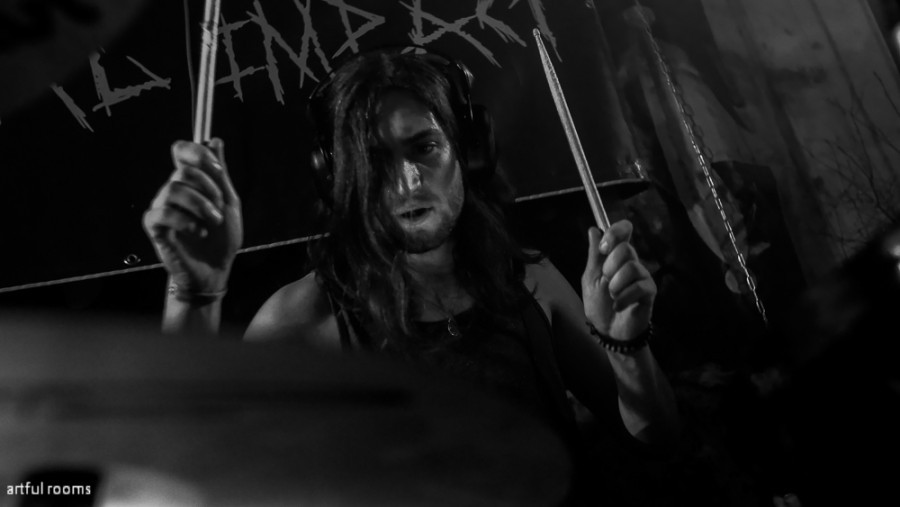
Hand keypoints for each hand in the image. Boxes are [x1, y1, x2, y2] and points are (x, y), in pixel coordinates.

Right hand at [143, 138, 242, 294]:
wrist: (216, 270)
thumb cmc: (223, 238)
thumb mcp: (229, 202)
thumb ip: (221, 174)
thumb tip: (215, 140)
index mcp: (191, 181)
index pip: (182, 150)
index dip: (198, 154)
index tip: (218, 172)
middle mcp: (173, 190)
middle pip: (182, 171)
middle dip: (208, 189)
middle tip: (219, 209)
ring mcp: (163, 207)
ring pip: (173, 189)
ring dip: (200, 206)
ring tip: (213, 223)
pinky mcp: (155, 227)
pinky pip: (162, 213)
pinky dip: (185, 221)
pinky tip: (199, 232)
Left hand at [581, 220, 654, 341]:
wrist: (608, 330)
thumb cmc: (599, 304)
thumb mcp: (590, 278)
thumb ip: (594, 255)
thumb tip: (593, 230)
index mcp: (616, 256)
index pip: (624, 230)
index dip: (615, 233)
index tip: (604, 248)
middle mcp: (632, 262)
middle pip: (626, 248)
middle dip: (610, 267)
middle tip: (606, 281)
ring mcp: (642, 276)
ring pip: (632, 267)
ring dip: (616, 285)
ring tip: (612, 296)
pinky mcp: (649, 291)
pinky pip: (639, 286)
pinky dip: (623, 298)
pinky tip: (618, 306)